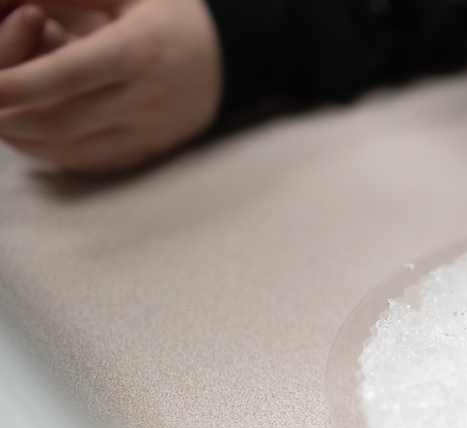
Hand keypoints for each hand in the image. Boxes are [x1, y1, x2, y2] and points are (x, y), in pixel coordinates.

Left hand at [0, 0, 220, 173]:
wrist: (232, 59)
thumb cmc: (171, 15)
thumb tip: (9, 4)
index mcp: (137, 52)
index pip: (64, 76)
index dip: (14, 83)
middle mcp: (144, 99)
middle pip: (59, 121)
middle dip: (6, 114)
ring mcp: (148, 132)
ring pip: (69, 149)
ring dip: (21, 137)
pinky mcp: (147, 151)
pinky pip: (89, 162)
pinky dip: (49, 153)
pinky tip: (27, 134)